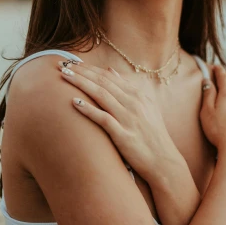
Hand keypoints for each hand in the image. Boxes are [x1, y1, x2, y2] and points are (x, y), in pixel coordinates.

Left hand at [58, 60, 177, 180]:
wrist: (164, 161)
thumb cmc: (152, 135)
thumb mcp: (146, 107)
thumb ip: (128, 88)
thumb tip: (110, 71)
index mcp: (137, 95)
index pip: (108, 76)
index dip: (88, 68)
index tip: (72, 62)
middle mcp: (133, 103)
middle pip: (102, 82)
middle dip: (80, 71)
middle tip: (61, 64)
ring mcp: (128, 118)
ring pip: (101, 95)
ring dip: (80, 83)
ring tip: (64, 76)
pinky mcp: (123, 135)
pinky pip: (103, 118)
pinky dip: (89, 109)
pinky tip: (74, 102)